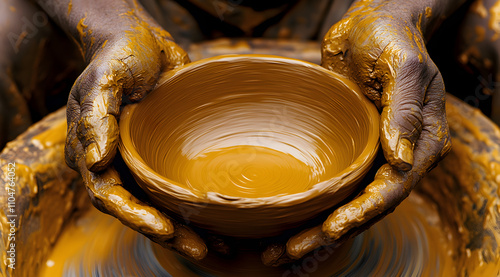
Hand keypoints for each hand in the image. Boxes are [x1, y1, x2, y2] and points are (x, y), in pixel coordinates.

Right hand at [64, 14, 207, 259]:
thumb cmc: (119, 55)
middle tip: (201, 249)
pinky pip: (177, 186)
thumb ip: (96, 119)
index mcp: (93, 152)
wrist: (142, 39)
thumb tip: (93, 163)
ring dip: (185, 227)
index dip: (136, 217)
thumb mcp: (104, 80)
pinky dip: (195, 206)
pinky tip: (219, 218)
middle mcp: (117, 164)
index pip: (110, 196)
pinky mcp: (165, 155)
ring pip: (161, 204)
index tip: (166, 230)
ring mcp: (142, 162)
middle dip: (168, 232)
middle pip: (138, 210)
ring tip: (217, 246)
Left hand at [262, 2, 451, 264]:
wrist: (370, 23)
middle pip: (365, 206)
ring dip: (314, 228)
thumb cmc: (390, 36)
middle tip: (290, 252)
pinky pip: (331, 185)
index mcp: (421, 141)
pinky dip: (310, 205)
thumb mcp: (403, 65)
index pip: (393, 188)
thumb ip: (406, 110)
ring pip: (344, 202)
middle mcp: (398, 155)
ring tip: (278, 250)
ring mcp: (371, 154)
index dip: (363, 212)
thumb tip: (402, 159)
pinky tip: (284, 220)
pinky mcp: (347, 148)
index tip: (331, 228)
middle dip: (329, 232)